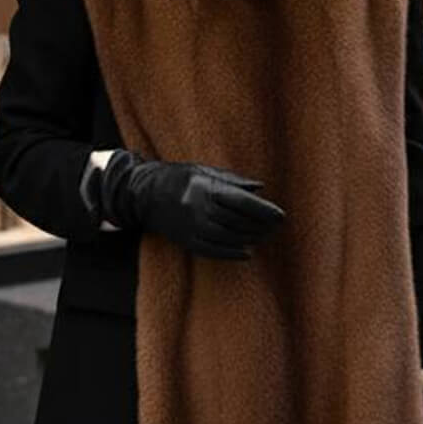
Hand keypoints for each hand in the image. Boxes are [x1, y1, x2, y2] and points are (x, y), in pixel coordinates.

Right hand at [98, 149, 284, 259]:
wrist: (142, 194)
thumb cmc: (178, 178)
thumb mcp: (203, 170)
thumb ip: (232, 180)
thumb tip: (260, 188)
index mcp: (204, 187)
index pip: (241, 202)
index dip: (264, 210)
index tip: (280, 216)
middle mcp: (198, 208)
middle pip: (237, 221)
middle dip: (260, 226)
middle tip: (275, 227)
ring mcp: (191, 226)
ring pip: (228, 237)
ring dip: (249, 239)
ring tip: (263, 236)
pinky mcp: (186, 240)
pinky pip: (213, 251)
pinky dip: (232, 253)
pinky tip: (246, 252)